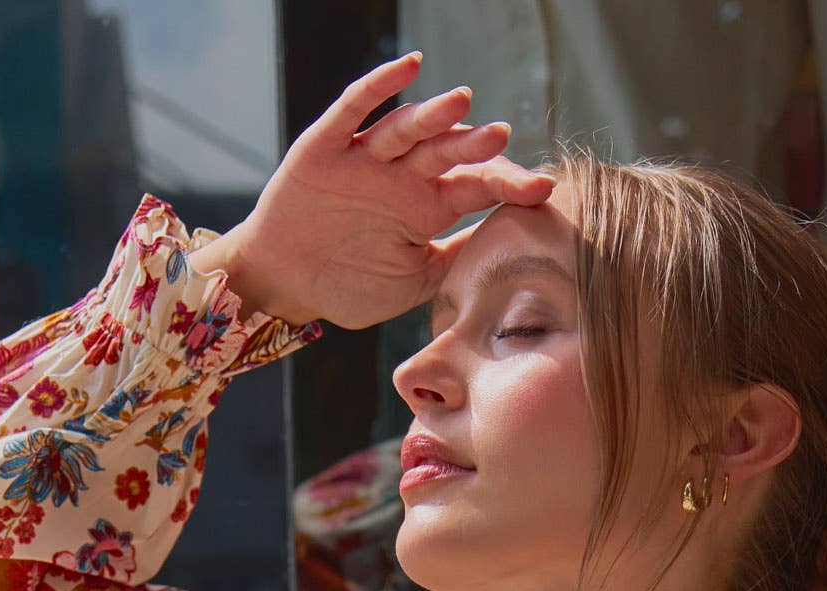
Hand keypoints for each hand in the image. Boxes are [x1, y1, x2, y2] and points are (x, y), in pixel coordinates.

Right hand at [191, 51, 554, 328]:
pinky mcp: (326, 147)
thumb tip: (505, 254)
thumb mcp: (413, 282)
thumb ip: (454, 262)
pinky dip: (379, 87)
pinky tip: (408, 68)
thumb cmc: (347, 286)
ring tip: (463, 102)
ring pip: (406, 130)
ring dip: (433, 114)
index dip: (507, 185)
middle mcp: (401, 177)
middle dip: (474, 146)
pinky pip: (354, 111)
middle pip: (446, 153)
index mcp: (425, 208)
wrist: (284, 283)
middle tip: (503, 137)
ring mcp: (366, 159)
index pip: (475, 187)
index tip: (542, 188)